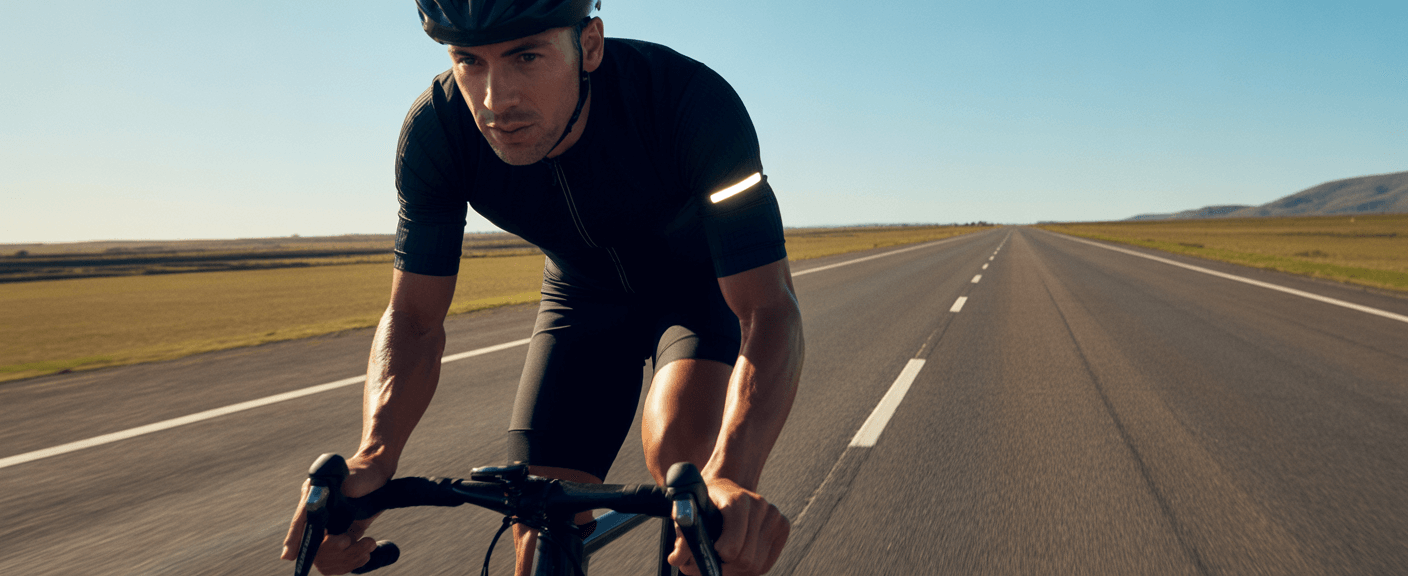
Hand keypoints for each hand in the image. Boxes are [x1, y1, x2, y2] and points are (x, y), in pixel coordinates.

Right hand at [279, 457, 391, 574]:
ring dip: (347, 557)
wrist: (379, 473)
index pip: (300, 521)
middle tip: (349, 542)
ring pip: (326, 555)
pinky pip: (340, 556)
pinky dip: (352, 559)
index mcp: (312, 497)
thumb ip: (337, 493)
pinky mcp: (344, 534)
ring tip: (368, 545)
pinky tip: (368, 549)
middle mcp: (317, 513)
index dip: (294, 539)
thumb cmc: (364, 473)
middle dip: (331, 549)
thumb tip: (318, 507)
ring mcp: (330, 526)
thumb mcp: (351, 480)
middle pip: (312, 544)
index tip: (290, 556)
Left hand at [669, 477, 789, 575]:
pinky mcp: (782, 526)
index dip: (717, 559)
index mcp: (737, 500)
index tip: (707, 557)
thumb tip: (677, 559)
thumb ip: (682, 535)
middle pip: (745, 560)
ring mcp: (774, 516)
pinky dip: (749, 567)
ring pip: (756, 566)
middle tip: (708, 565)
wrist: (727, 483)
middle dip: (724, 569)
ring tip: (720, 562)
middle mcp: (760, 506)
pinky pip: (765, 563)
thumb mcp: (689, 511)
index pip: (732, 547)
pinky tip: (736, 557)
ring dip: (736, 570)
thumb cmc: (705, 499)